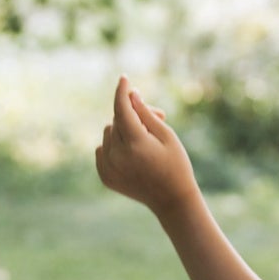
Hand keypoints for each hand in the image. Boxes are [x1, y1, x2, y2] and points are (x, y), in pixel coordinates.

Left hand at [96, 76, 198, 218]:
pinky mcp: (104, 176)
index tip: (124, 79)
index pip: (122, 109)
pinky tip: (132, 154)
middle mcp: (117, 156)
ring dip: (123, 130)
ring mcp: (108, 167)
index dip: (122, 92)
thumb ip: (146, 114)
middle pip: (117, 120)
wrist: (172, 200)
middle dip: (133, 114)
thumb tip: (130, 95)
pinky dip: (114, 146)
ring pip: (108, 133)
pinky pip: (103, 149)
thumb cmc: (176, 164)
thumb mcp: (166, 135)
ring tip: (145, 140)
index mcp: (135, 144)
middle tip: (158, 117)